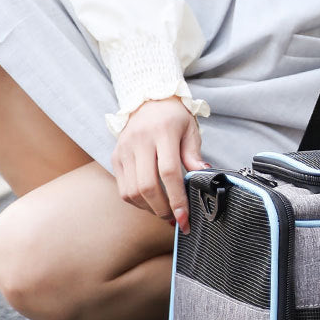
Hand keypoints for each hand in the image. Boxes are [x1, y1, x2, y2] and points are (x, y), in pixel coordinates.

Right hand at [112, 97, 207, 234]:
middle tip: (176, 218)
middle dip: (163, 208)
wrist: (149, 101)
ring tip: (165, 211)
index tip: (185, 217)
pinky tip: (151, 203)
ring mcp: (124, 150)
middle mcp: (139, 142)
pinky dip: (137, 202)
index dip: (177, 198)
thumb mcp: (191, 131)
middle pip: (147, 186)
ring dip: (150, 208)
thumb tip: (203, 176)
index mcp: (162, 133)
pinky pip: (123, 188)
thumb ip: (194, 155)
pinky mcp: (115, 157)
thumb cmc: (175, 118)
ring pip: (132, 191)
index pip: (168, 172)